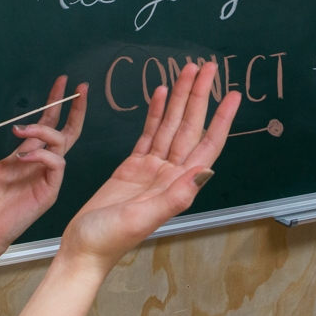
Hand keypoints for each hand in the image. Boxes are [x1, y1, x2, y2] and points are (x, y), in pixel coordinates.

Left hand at [0, 76, 87, 259]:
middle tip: (78, 89)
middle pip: (66, 130)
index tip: (61, 82)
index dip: (55, 102)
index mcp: (27, 154)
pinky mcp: (50, 189)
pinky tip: (23, 156)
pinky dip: (42, 155)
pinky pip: (57, 164)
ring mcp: (47, 175)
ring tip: (22, 130)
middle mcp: (41, 162)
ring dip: (44, 131)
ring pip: (61, 143)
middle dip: (74, 108)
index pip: (48, 123)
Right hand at [58, 62, 240, 270]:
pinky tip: (161, 92)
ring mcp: (152, 168)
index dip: (221, 119)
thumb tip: (205, 172)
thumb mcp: (142, 218)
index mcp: (177, 185)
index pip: (206, 145)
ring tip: (187, 70)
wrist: (83, 249)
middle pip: (190, 127)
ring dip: (180, 98)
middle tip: (207, 67)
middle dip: (200, 96)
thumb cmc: (110, 240)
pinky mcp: (132, 166)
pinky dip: (156, 112)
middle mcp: (169, 173)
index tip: (233, 94)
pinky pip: (149, 133)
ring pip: (171, 125)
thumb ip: (174, 196)